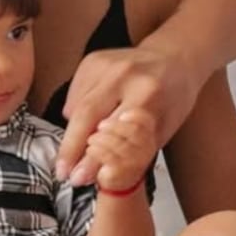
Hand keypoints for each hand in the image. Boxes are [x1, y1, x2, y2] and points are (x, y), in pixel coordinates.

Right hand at [57, 45, 199, 183]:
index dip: (93, 156)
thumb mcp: (163, 128)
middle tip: (62, 172)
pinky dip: (76, 113)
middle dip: (70, 148)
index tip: (78, 178)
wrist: (173, 58)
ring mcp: (105, 64)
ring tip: (79, 147)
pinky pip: (74, 96)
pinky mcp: (91, 60)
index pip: (114, 130)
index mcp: (148, 92)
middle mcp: (123, 74)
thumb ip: (134, 149)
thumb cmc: (172, 97)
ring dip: (73, 133)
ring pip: (76, 107)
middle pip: (85, 114)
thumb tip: (101, 175)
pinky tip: (92, 118)